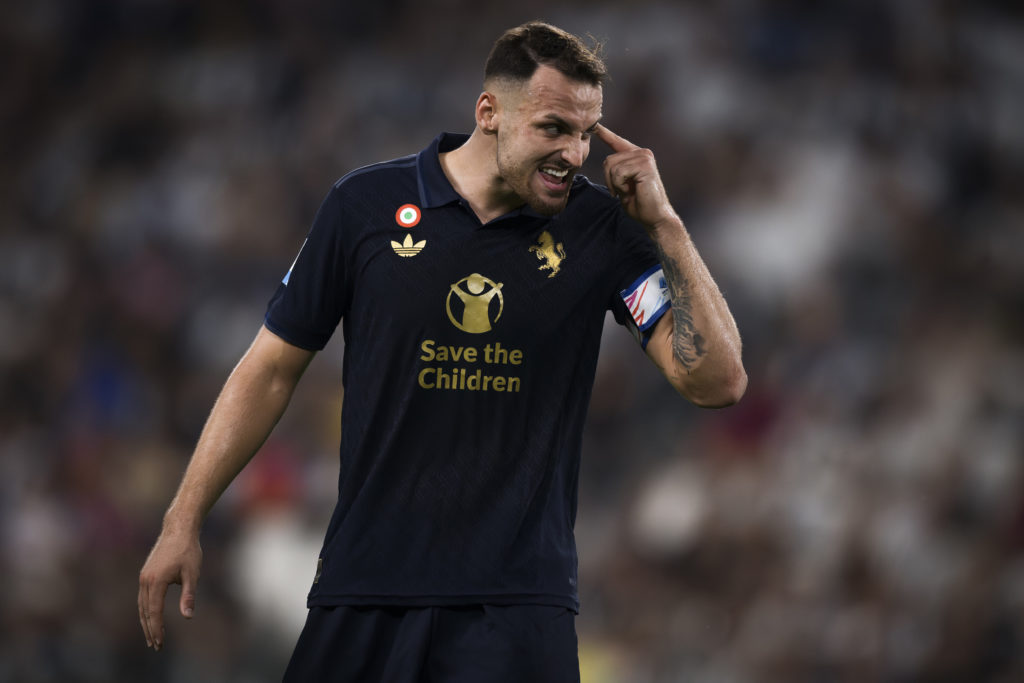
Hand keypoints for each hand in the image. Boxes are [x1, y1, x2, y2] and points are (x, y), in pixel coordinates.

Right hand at [138, 526, 201, 650]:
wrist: (179, 529)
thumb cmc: (189, 551)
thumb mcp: (192, 574)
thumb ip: (189, 596)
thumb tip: (188, 617)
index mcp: (156, 582)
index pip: (154, 612)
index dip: (157, 629)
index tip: (160, 643)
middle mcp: (145, 580)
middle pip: (144, 611)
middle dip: (150, 630)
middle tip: (155, 646)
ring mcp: (144, 576)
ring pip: (141, 605)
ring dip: (145, 621)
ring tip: (151, 636)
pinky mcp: (146, 573)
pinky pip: (143, 597)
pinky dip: (145, 609)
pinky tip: (150, 616)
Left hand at [595, 124, 677, 230]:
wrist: (655, 217)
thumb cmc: (639, 204)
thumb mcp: (622, 185)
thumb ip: (616, 172)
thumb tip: (607, 163)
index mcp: (636, 156)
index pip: (617, 142)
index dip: (605, 134)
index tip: (594, 125)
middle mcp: (642, 153)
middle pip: (608, 160)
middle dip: (609, 180)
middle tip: (621, 192)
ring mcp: (644, 157)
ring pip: (612, 167)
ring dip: (615, 184)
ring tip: (628, 191)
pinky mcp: (645, 165)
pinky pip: (618, 173)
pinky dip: (620, 186)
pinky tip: (632, 191)